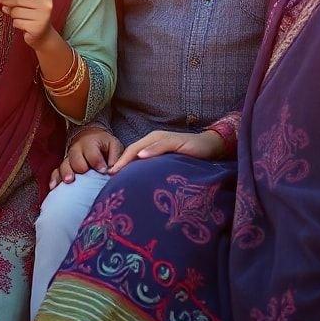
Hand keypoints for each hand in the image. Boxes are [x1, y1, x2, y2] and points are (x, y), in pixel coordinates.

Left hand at [0, 0, 52, 45]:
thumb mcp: (34, 2)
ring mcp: (42, 17)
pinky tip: (21, 23)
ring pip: (16, 11)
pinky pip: (17, 22)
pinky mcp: (36, 28)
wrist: (44, 35)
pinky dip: (15, 23)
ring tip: (15, 15)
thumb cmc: (35, 15)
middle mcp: (46, 5)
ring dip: (11, 13)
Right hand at [49, 126, 122, 189]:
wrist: (90, 136)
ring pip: (64, 165)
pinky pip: (56, 171)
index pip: (92, 154)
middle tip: (85, 175)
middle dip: (80, 168)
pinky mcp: (64, 166)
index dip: (97, 163)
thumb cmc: (104, 144)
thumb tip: (113, 172)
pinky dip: (54, 179)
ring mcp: (68, 158)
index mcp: (90, 143)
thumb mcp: (113, 145)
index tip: (103, 171)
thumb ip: (116, 157)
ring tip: (69, 181)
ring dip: (66, 173)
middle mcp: (77, 150)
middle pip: (76, 159)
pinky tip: (53, 187)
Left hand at [109, 128, 225, 174]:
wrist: (210, 146)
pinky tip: (142, 157)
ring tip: (119, 168)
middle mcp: (156, 138)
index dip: (120, 163)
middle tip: (109, 174)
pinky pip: (161, 145)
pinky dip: (151, 150)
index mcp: (152, 143)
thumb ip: (155, 167)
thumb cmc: (188, 156)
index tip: (109, 176)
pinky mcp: (176, 141)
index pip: (131, 153)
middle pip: (133, 149)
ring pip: (143, 146)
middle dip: (121, 161)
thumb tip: (141, 182)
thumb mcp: (168, 162)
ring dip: (130, 156)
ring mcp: (165, 138)